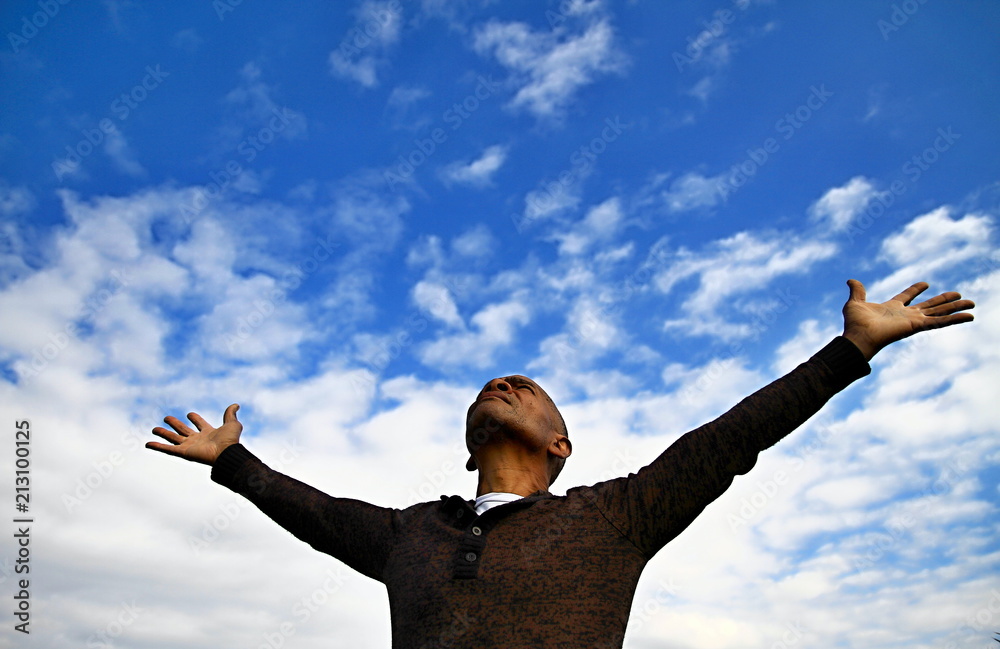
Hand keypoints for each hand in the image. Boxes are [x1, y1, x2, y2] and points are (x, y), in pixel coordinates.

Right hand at [146, 404, 242, 465]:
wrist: (226, 452)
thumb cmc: (230, 440)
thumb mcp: (232, 424)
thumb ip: (231, 414)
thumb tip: (236, 405)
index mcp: (208, 432)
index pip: (199, 424)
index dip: (195, 418)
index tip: (190, 414)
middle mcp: (197, 440)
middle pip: (183, 430)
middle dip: (175, 424)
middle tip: (166, 418)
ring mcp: (189, 446)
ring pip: (173, 438)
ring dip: (163, 433)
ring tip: (154, 429)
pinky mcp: (183, 453)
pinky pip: (167, 449)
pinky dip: (157, 447)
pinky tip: (148, 444)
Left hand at [842, 279, 974, 360]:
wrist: (858, 337)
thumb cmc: (854, 324)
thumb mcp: (855, 302)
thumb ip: (857, 290)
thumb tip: (850, 280)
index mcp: (892, 308)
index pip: (907, 297)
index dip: (916, 289)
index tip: (926, 283)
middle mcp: (905, 315)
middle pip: (929, 305)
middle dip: (944, 300)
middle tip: (958, 294)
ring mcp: (913, 321)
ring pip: (939, 313)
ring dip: (956, 308)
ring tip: (972, 302)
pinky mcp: (918, 326)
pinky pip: (940, 322)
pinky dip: (955, 319)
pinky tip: (969, 316)